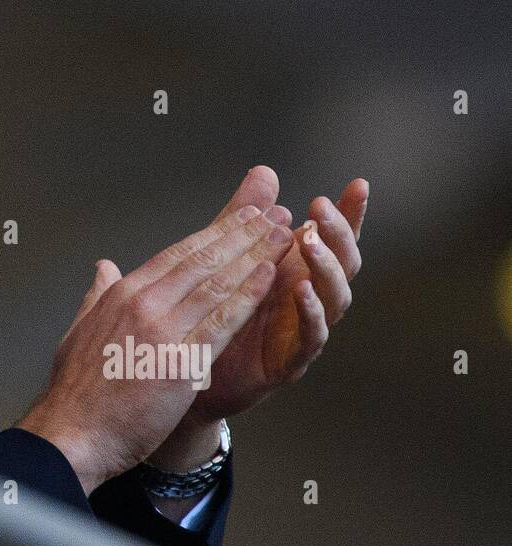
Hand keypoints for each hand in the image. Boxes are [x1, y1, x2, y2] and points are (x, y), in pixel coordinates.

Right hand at [16, 205, 292, 492]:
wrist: (73, 433)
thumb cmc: (76, 392)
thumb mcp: (79, 331)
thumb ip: (97, 296)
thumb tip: (103, 269)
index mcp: (122, 295)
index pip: (177, 254)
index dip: (214, 234)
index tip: (239, 219)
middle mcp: (143, 304)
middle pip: (202, 260)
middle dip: (242, 235)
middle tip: (270, 215)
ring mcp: (162, 331)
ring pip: (217, 284)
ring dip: (254, 257)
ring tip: (280, 237)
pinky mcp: (180, 363)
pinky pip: (222, 322)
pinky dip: (248, 296)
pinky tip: (269, 279)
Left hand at [187, 166, 368, 421]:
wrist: (187, 374)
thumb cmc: (215, 312)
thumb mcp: (228, 257)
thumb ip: (247, 216)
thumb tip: (265, 171)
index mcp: (297, 270)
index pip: (332, 239)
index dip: (350, 214)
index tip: (358, 184)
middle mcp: (308, 298)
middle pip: (342, 264)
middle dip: (337, 235)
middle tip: (320, 210)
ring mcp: (303, 330)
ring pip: (335, 299)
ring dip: (326, 269)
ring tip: (310, 243)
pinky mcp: (289, 361)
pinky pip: (310, 338)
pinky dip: (310, 314)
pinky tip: (302, 291)